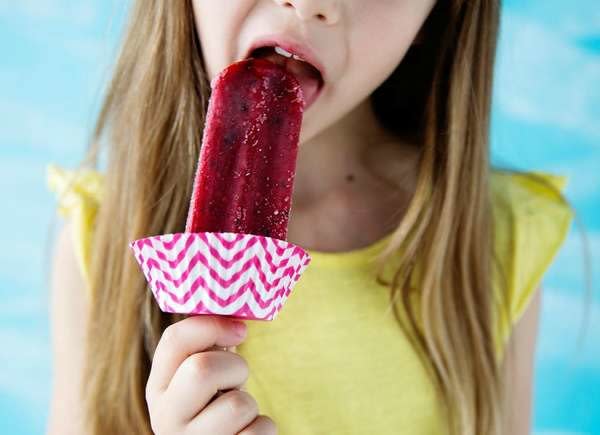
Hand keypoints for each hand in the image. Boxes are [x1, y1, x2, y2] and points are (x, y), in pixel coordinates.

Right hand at [145, 315, 276, 433]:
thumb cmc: (216, 404)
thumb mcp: (204, 374)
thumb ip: (208, 345)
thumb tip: (232, 310)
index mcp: (159, 387)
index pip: (174, 339)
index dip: (212, 325)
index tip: (239, 330)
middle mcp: (164, 417)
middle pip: (201, 369)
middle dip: (235, 367)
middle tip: (236, 380)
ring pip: (237, 405)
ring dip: (250, 404)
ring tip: (238, 414)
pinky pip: (259, 431)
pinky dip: (263, 427)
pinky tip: (245, 433)